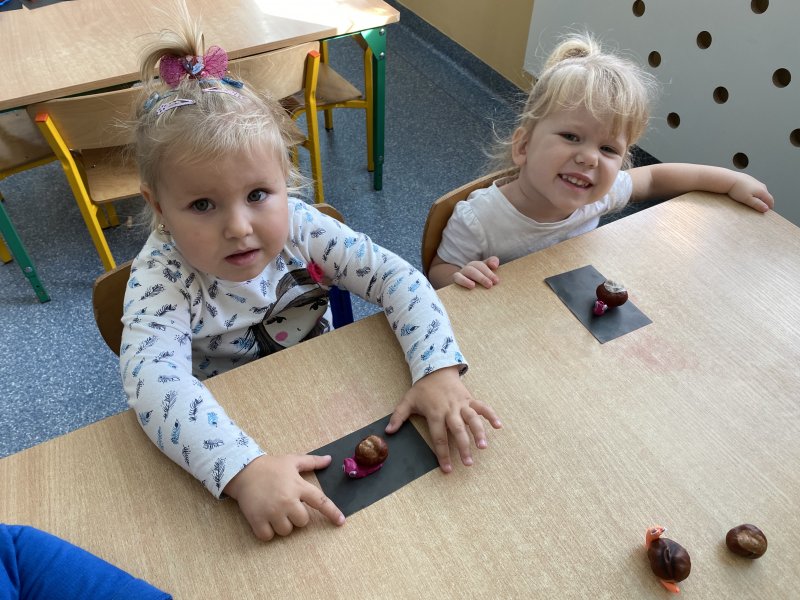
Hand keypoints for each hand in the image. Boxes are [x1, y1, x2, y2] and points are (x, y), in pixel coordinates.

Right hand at [223, 454, 344, 540]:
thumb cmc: (270, 466)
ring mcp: (272, 511)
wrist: (243, 470)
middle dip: (296, 516)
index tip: (341, 522)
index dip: (332, 512)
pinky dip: (267, 532)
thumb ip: (311, 462)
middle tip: (286, 505)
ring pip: (286, 531)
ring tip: (273, 510)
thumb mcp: (292, 460)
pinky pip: (268, 536)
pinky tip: (263, 519)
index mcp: (298, 486)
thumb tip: (329, 459)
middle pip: (303, 522)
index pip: (321, 502)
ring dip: (281, 524)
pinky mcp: (257, 520)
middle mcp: (288, 500)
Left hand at [385, 366, 501, 471]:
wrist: (436, 368)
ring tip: (483, 446)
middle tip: (468, 463)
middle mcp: (450, 410)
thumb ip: (398, 416)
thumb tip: (388, 432)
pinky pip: (482, 407)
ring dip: (479, 432)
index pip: (438, 437)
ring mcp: (461, 404)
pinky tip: (499, 426)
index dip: (442, 454)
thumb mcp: (407, 401)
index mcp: (435, 413)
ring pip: (472, 419)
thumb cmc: (422, 388)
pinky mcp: (470, 399)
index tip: (447, 469)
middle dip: (463, 447)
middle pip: (457, 430)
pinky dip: (491, 415)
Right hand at [452, 256, 500, 288]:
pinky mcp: (456, 278)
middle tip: (491, 284)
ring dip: (478, 277)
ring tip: (486, 285)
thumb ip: (492, 271)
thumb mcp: (486, 279)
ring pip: (470, 270)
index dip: (492, 263)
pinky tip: (472, 286)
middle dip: (486, 274)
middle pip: (478, 266)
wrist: (460, 290)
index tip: (496, 273)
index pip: (487, 262)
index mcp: (479, 266)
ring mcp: (463, 271)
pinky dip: (464, 281)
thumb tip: (495, 265)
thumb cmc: (477, 285)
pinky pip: (458, 277)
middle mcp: (471, 266)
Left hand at [727, 173, 773, 211]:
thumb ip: (757, 204)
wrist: (730, 179)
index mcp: (762, 191)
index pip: (770, 200)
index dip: (770, 206)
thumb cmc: (738, 190)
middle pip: (766, 195)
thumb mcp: (748, 200)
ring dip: (760, 197)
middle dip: (766, 202)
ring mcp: (756, 181)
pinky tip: (749, 194)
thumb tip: (766, 209)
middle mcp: (761, 185)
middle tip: (762, 208)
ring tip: (756, 202)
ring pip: (761, 190)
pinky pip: (755, 187)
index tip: (768, 211)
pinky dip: (755, 192)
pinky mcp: (750, 179)